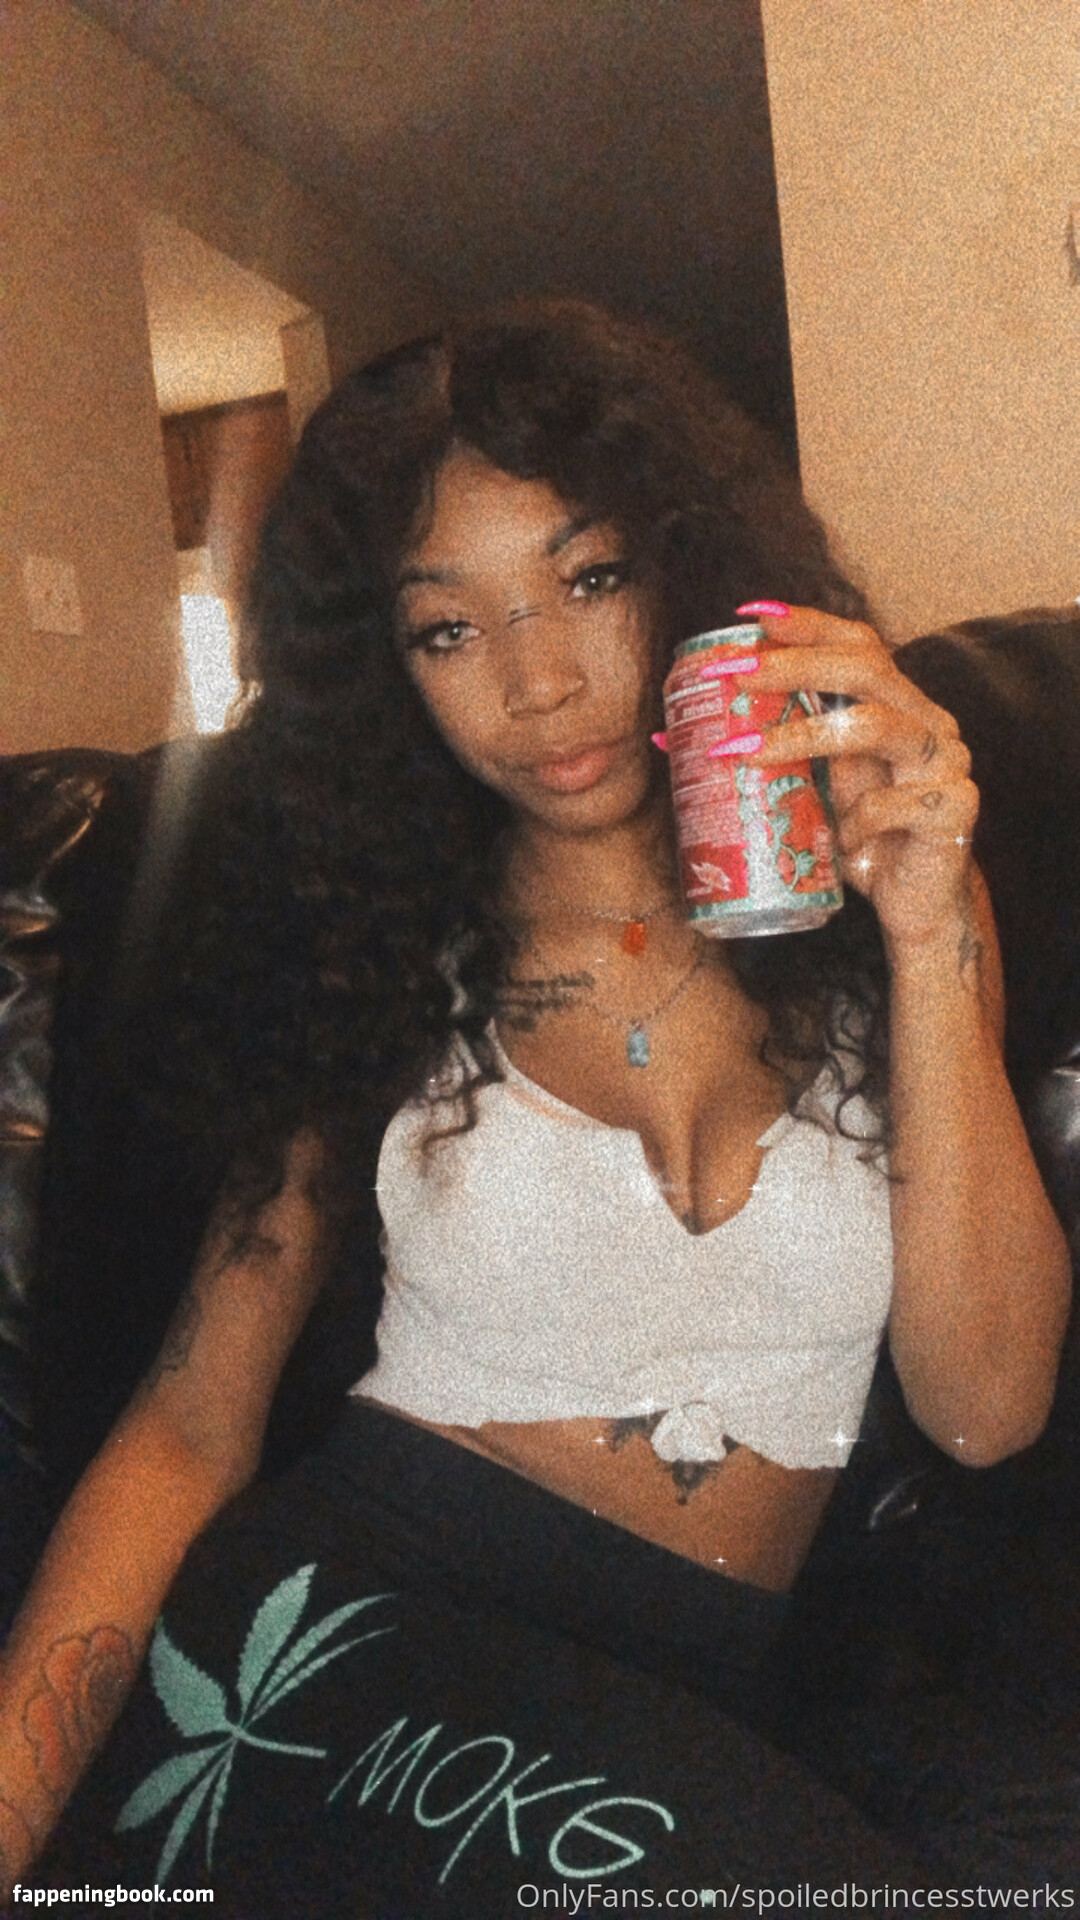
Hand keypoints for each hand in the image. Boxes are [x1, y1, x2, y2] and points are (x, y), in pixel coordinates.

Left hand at [745, 606, 978, 951]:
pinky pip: (894, 805)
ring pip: (879, 726)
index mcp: (896, 706)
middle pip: (867, 668)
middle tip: (736, 675)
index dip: (809, 624)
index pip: (858, 644)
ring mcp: (947, 763)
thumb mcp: (805, 793)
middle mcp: (927, 722)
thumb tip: (667, 738)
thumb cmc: (860, 839)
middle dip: (795, 665)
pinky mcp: (954, 811)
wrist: (917, 904)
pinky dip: (856, 823)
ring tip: (748, 758)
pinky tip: (841, 842)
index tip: (752, 616)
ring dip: (804, 738)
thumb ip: (760, 758)